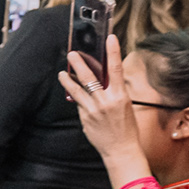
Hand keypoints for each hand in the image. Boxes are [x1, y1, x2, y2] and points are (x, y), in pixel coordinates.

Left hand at [56, 34, 146, 179]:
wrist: (121, 150)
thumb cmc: (126, 128)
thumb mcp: (126, 106)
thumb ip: (114, 93)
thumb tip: (106, 80)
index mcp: (120, 96)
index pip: (116, 69)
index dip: (113, 52)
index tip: (110, 38)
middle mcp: (106, 101)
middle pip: (89, 77)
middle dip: (79, 64)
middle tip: (71, 53)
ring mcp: (93, 110)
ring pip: (76, 90)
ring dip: (67, 80)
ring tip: (61, 73)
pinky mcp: (84, 118)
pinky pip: (78, 104)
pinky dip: (76, 98)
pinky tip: (73, 95)